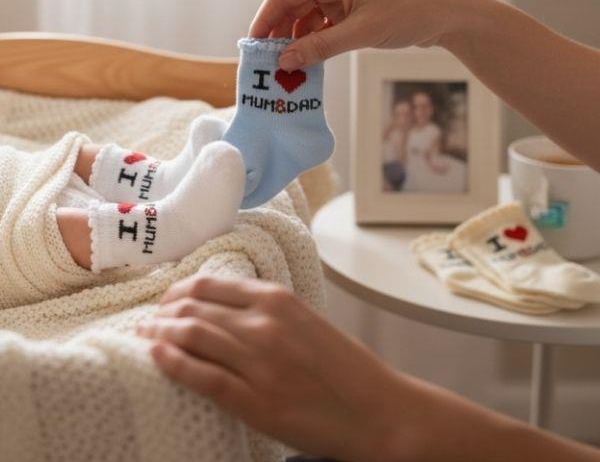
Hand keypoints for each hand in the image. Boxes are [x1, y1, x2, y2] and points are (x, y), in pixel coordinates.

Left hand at [136, 275, 599, 461]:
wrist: (378, 410)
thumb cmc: (343, 368)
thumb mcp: (306, 322)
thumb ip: (268, 311)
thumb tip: (223, 308)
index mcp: (279, 299)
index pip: (212, 284)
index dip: (180, 290)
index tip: (167, 299)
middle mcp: (265, 324)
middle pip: (195, 308)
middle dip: (163, 312)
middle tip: (149, 319)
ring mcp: (258, 362)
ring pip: (192, 336)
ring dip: (160, 334)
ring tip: (144, 336)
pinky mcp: (255, 401)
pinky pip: (201, 376)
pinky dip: (172, 362)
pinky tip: (154, 355)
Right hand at [249, 0, 462, 69]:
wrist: (445, 13)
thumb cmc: (408, 12)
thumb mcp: (362, 32)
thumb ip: (321, 46)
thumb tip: (284, 61)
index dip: (264, 19)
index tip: (252, 46)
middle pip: (291, 6)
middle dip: (278, 34)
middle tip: (267, 65)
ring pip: (304, 19)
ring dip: (295, 42)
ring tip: (286, 69)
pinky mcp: (348, 9)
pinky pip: (320, 26)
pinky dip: (313, 43)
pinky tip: (307, 63)